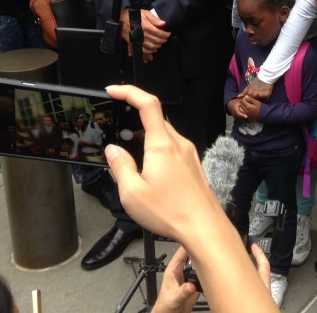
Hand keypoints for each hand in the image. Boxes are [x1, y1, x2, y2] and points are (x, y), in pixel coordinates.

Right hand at [102, 86, 277, 312]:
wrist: (203, 226)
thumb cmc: (170, 211)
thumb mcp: (132, 192)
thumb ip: (120, 166)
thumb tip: (113, 150)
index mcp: (162, 144)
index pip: (148, 104)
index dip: (129, 91)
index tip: (112, 90)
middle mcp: (178, 143)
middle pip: (155, 118)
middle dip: (132, 119)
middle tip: (113, 132)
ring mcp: (188, 153)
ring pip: (163, 134)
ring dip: (143, 138)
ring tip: (128, 157)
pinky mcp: (192, 164)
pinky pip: (171, 147)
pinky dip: (155, 150)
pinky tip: (146, 170)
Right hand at [120, 8, 171, 62]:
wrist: (120, 18)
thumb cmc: (133, 14)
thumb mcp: (145, 13)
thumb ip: (155, 19)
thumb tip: (163, 23)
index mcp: (147, 27)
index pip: (160, 34)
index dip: (166, 35)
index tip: (168, 34)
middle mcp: (142, 35)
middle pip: (156, 41)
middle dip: (162, 41)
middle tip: (165, 39)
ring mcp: (137, 40)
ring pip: (150, 47)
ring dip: (156, 47)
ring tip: (159, 45)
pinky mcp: (132, 43)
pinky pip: (141, 50)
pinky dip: (147, 53)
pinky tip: (151, 52)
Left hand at [243, 77, 273, 100]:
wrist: (265, 76)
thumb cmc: (256, 81)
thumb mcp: (249, 86)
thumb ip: (244, 92)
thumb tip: (238, 97)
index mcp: (250, 93)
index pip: (249, 101)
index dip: (251, 100)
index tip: (253, 97)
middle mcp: (255, 95)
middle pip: (255, 101)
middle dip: (257, 99)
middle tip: (259, 94)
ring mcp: (261, 95)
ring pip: (261, 101)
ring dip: (261, 99)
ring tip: (262, 94)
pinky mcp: (267, 95)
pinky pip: (266, 99)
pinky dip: (266, 97)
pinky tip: (266, 93)